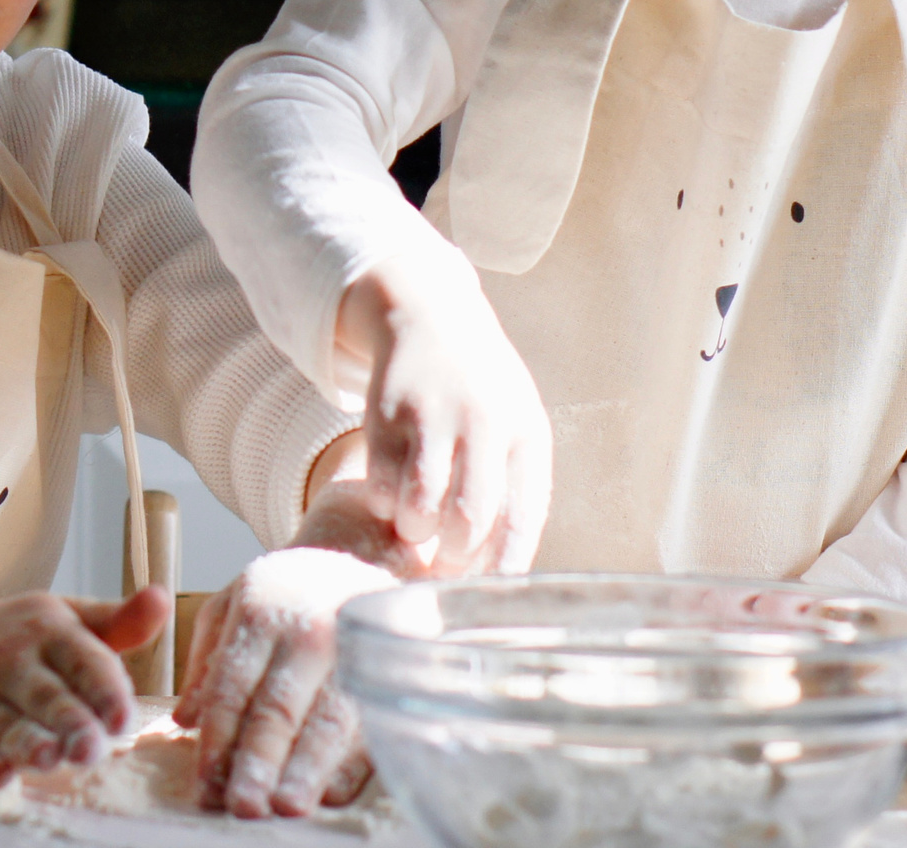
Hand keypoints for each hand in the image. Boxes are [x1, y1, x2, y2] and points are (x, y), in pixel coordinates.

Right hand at [0, 586, 169, 787]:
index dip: (104, 688)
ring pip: (3, 722)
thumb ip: (117, 622)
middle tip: (90, 748)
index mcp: (47, 629)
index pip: (82, 657)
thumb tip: (164, 600)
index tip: (125, 718)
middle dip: (67, 721)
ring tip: (47, 759)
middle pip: (43, 694)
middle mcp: (8, 659)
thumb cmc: (13, 638)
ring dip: (25, 741)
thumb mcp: (63, 620)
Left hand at [173, 542, 396, 816]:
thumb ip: (206, 658)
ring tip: (287, 807)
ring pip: (329, 720)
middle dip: (260, 761)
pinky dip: (352, 764)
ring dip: (307, 769)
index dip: (218, 739)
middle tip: (243, 806)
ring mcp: (354, 652)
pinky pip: (371, 723)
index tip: (204, 785)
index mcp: (260, 612)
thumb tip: (185, 719)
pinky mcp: (389, 671)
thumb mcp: (233, 603)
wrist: (359, 554)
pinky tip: (331, 795)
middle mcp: (308, 632)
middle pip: (280, 707)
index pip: (233, 685)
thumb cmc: (284, 591)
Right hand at [341, 256, 551, 575]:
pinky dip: (385, 504)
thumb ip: (516, 489)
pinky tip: (392, 497)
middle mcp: (484, 422)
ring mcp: (433, 415)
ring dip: (416, 533)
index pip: (521, 518)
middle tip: (444, 561)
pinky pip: (381, 483)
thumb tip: (501, 572)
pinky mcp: (386, 412)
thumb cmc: (481, 393)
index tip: (484, 587)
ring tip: (416, 529)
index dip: (501, 565)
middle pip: (469, 518)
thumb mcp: (516, 427)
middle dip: (454, 557)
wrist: (430, 319)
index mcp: (525, 433)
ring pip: (420, 506)